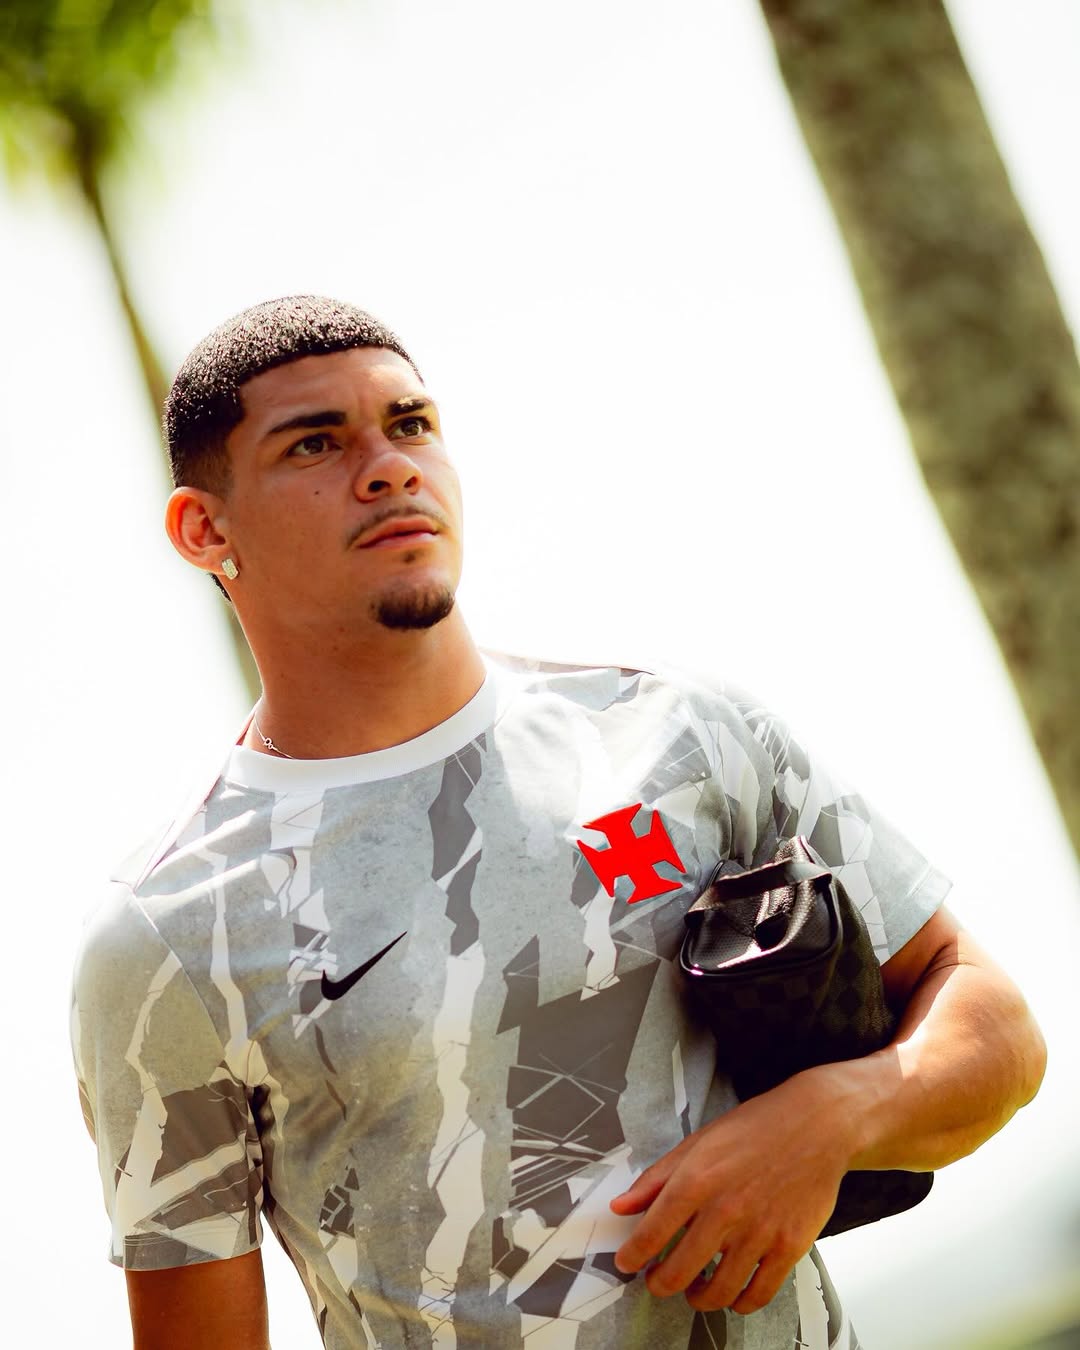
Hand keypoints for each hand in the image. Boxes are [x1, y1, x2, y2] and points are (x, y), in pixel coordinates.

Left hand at [609, 1070, 853, 1313]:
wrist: (817, 1124)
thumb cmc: (755, 1129)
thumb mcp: (697, 1142)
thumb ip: (656, 1178)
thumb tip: (621, 1206)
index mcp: (697, 1180)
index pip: (651, 1234)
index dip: (632, 1256)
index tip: (627, 1263)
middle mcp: (725, 1210)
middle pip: (679, 1271)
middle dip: (660, 1284)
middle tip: (657, 1281)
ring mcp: (759, 1232)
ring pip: (718, 1291)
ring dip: (698, 1298)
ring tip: (694, 1290)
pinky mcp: (789, 1247)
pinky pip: (759, 1294)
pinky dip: (740, 1303)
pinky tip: (732, 1294)